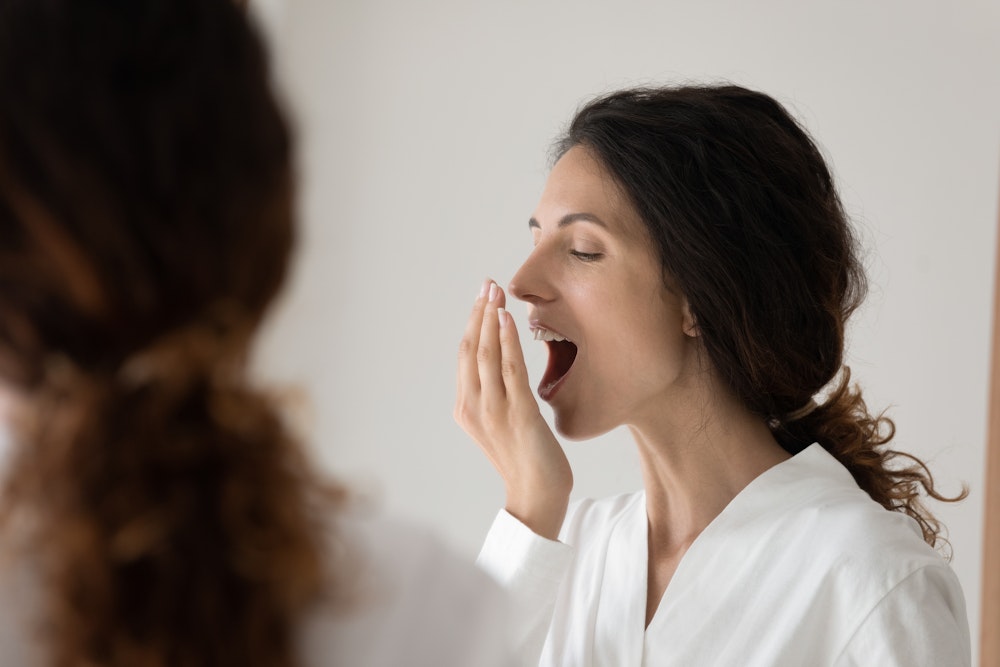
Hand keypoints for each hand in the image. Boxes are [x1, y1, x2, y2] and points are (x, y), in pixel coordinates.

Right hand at [455, 279, 571, 539]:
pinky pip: (510, 369)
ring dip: (491, 319)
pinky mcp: (519, 414)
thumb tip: (502, 364)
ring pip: (487, 354)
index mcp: (466, 408)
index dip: (473, 323)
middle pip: (472, 349)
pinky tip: (508, 319)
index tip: (481, 298)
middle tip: (486, 284)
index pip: (466, 355)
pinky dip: (507, 341)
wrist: (537, 497)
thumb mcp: (502, 423)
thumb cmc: (525, 461)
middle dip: (479, 313)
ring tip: (496, 293)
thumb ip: (496, 395)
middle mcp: (474, 406)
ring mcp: (494, 410)